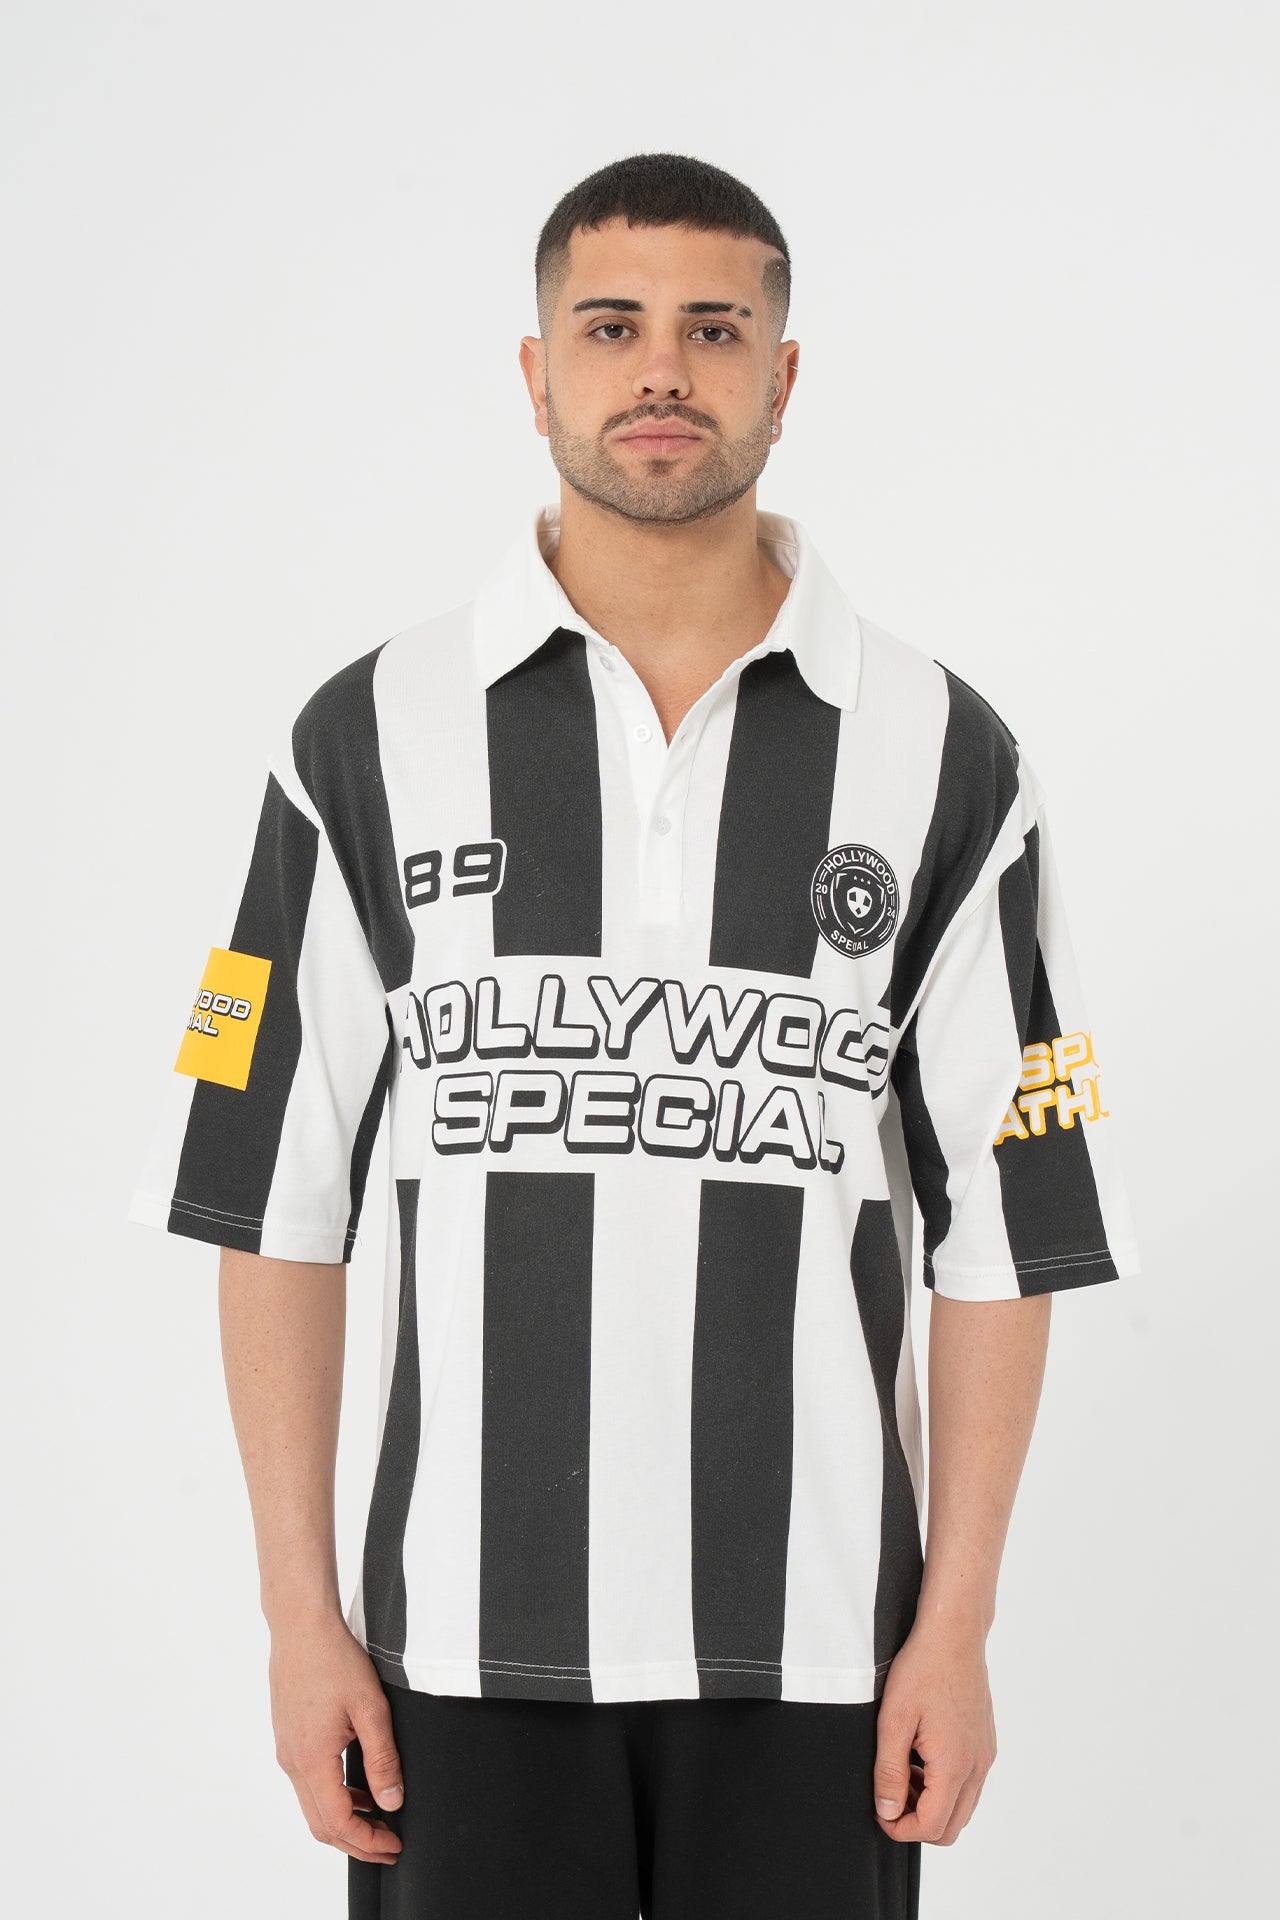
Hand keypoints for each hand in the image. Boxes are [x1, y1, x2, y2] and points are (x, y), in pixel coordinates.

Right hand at [268, 1614, 404, 1865]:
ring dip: (344, 1820)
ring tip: (379, 1818)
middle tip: (388, 1846)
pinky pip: (308, 1783)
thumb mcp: (371, 1708)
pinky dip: (332, 1797)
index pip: (338, 1823)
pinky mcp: (287, 1738)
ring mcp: (286, 1751)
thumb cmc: (336, 1660)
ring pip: (312, 1805)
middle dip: (356, 1842)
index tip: (394, 1847)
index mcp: (313, 1760)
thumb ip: (383, 1759)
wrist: (301, 1627)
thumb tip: (392, 1802)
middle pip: (321, 1824)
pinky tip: (357, 1786)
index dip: (367, 1842)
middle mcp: (293, 1762)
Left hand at [872, 1621, 996, 1845]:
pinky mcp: (986, 1743)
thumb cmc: (923, 1669)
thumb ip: (889, 1772)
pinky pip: (970, 1784)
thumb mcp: (893, 1721)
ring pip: (963, 1808)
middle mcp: (978, 1767)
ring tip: (904, 1772)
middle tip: (890, 1796)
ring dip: (932, 1804)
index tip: (879, 1812)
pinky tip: (922, 1757)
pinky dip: (946, 1785)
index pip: (932, 1827)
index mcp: (955, 1766)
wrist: (953, 1634)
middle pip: (952, 1828)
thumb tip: (888, 1812)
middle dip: (918, 1823)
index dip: (900, 1829)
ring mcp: (986, 1755)